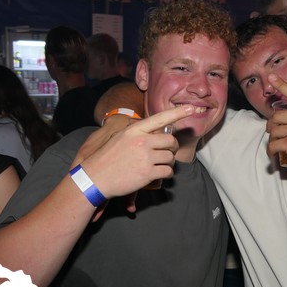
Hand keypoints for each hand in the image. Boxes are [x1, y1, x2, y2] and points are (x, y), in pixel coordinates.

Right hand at [79, 105, 195, 199]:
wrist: (94, 178)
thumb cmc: (106, 158)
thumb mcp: (119, 138)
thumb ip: (137, 134)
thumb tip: (154, 133)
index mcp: (134, 130)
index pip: (160, 118)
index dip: (178, 113)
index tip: (192, 108)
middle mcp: (142, 141)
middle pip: (170, 141)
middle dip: (172, 148)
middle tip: (166, 153)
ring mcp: (145, 157)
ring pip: (170, 158)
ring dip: (168, 163)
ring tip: (157, 166)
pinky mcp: (147, 173)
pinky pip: (167, 171)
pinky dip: (165, 174)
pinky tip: (157, 175)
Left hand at [266, 74, 286, 177]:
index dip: (281, 84)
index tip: (271, 76)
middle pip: (276, 116)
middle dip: (272, 125)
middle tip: (273, 132)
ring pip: (273, 132)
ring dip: (272, 140)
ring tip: (277, 145)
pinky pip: (273, 145)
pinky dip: (271, 151)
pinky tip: (274, 154)